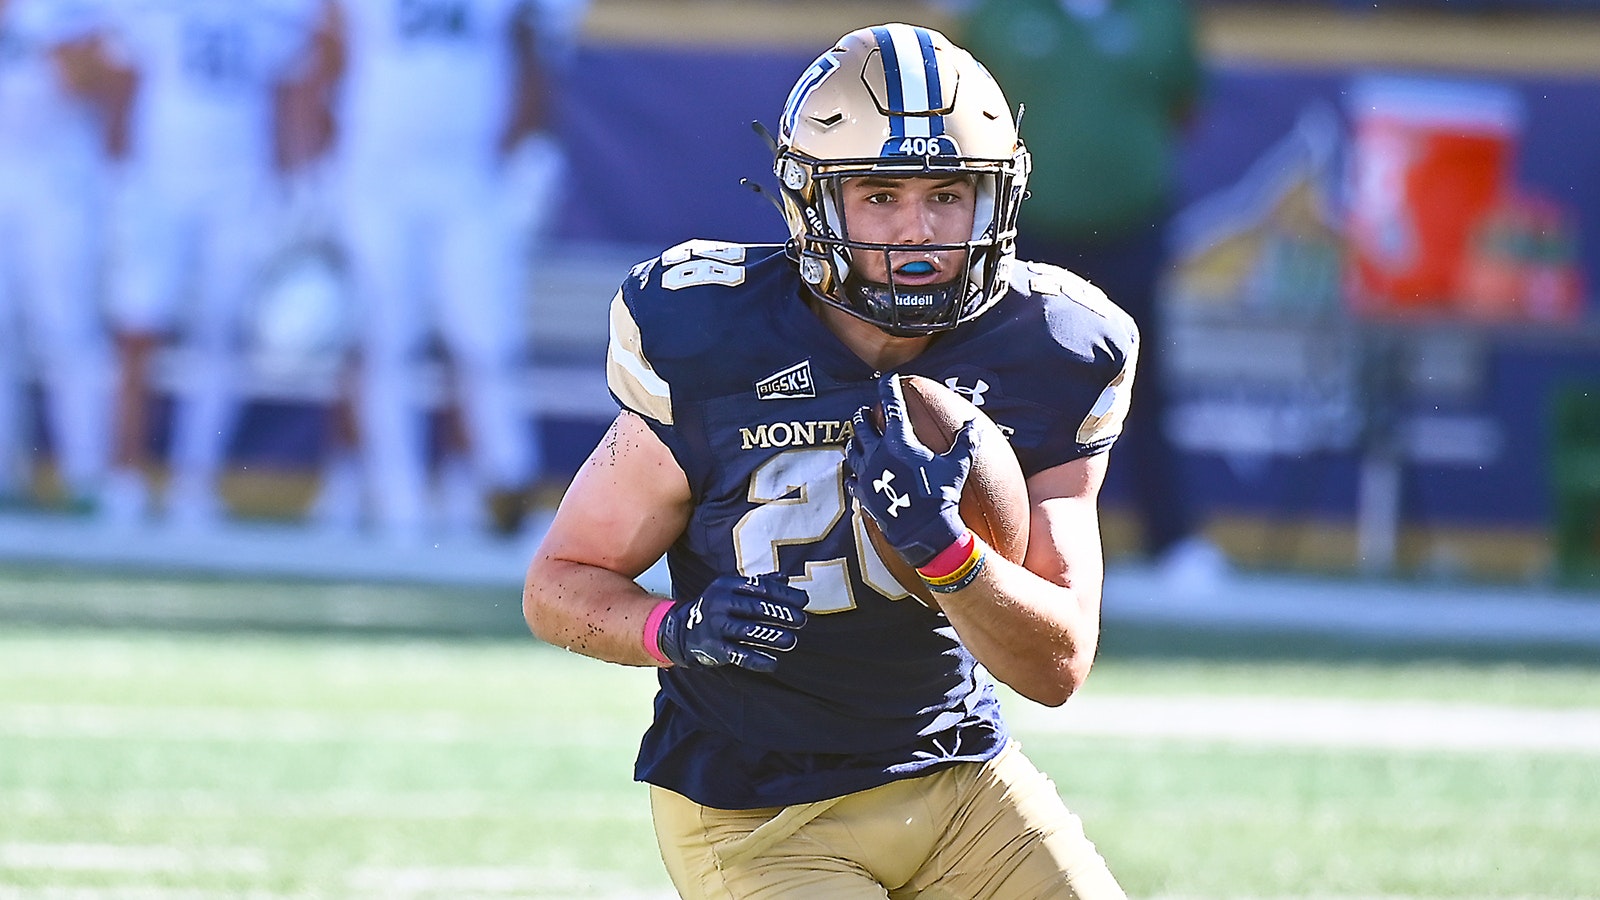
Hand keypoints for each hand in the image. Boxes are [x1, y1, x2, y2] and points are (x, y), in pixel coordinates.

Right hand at [656, 574, 807, 672]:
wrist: (684, 630)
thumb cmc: (718, 607)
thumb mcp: (733, 590)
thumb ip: (759, 584)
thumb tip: (786, 578)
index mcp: (727, 585)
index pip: (760, 587)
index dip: (784, 594)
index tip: (804, 600)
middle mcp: (720, 603)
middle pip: (755, 608)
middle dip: (781, 614)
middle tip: (801, 620)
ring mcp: (716, 626)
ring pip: (748, 631)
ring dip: (772, 637)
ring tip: (791, 641)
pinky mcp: (714, 647)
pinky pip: (738, 655)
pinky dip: (757, 660)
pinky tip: (773, 663)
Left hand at [845, 374, 975, 568]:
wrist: (922, 531)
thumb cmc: (940, 497)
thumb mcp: (956, 466)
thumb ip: (965, 442)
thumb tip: (974, 424)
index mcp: (899, 441)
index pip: (891, 405)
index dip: (889, 388)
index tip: (888, 379)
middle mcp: (877, 452)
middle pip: (862, 425)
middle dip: (863, 415)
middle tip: (864, 411)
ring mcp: (867, 474)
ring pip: (853, 450)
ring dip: (855, 441)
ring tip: (856, 439)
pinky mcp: (863, 494)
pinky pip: (852, 479)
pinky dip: (853, 474)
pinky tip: (854, 475)